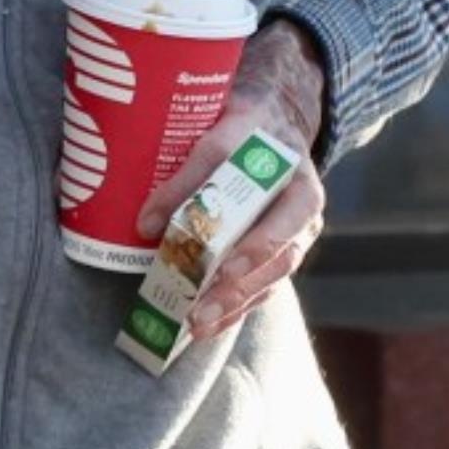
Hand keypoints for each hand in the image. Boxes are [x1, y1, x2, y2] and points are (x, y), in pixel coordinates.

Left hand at [133, 19, 329, 343]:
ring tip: (198, 321)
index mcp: (293, 173)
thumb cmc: (244, 130)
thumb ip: (184, 178)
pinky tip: (208, 325)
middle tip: (204, 301)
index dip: (251, 238)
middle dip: (241, 279)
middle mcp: (303, 206)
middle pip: (279, 247)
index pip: (277, 211)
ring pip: (275, 273)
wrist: (278, 123)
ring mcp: (298, 233)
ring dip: (236, 300)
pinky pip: (266, 287)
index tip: (225, 265)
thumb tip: (145, 225)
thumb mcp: (217, 136)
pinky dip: (237, 308)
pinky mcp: (284, 254)